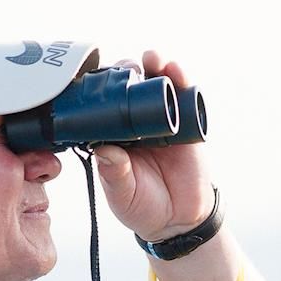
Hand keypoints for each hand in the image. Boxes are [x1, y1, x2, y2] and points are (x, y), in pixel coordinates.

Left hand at [94, 51, 214, 242]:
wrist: (179, 221)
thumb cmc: (142, 207)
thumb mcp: (122, 194)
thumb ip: (113, 174)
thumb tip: (103, 150)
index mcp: (113, 136)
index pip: (103, 105)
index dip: (100, 89)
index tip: (94, 78)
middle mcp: (136, 123)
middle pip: (128, 87)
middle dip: (125, 72)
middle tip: (124, 69)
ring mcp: (162, 121)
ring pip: (156, 86)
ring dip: (153, 67)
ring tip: (151, 59)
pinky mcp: (186, 124)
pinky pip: (184, 97)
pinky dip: (181, 80)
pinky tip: (175, 70)